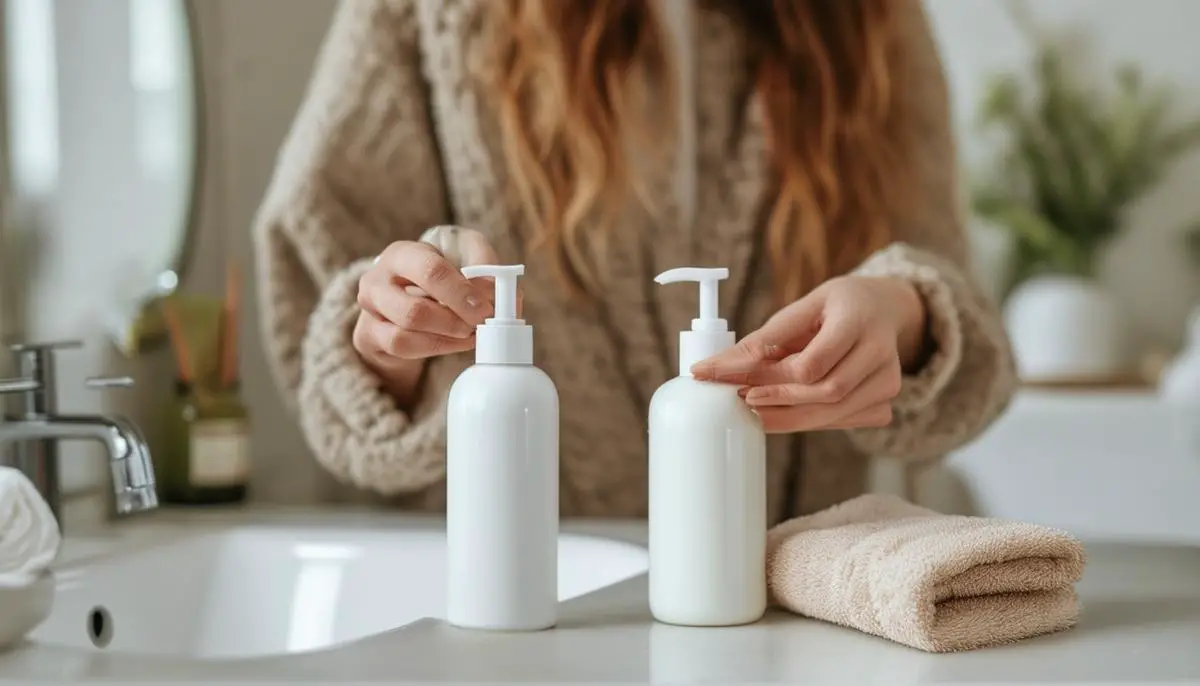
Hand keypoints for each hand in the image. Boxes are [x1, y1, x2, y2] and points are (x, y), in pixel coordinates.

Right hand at [353, 227, 507, 405]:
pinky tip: (458, 342)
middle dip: (457, 320)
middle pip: (416, 309)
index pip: (430, 270)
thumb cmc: (436, 277)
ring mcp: (370, 310)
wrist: (401, 302)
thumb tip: (510, 296)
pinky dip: (438, 347)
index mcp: (401, 254)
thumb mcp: (462, 257)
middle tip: (482, 323)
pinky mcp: (369, 335)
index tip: (487, 307)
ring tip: (472, 332)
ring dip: (448, 335)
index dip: (462, 292)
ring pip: (409, 332)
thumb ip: (487, 267)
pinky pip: (403, 346)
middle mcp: (377, 279)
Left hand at [691, 276, 926, 433]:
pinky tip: (786, 411)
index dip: (772, 378)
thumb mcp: (801, 308)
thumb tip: (716, 367)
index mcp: (857, 321)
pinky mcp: (885, 402)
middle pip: (825, 393)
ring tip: (757, 408)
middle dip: (778, 401)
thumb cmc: (836, 307)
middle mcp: (880, 354)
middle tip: (744, 399)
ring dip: (788, 416)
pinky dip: (808, 419)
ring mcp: (888, 382)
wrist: (883, 310)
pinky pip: (840, 421)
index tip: (738, 384)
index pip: (813, 363)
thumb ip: (763, 339)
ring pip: (832, 414)